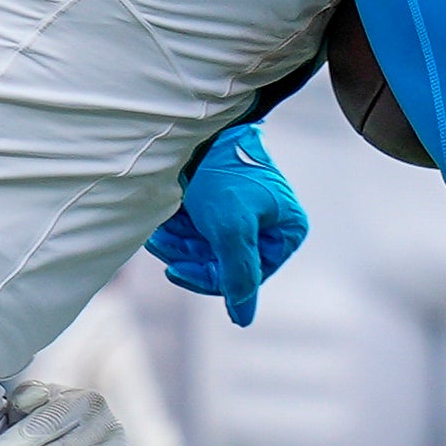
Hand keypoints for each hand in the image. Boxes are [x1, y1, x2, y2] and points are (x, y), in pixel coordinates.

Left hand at [143, 121, 308, 326]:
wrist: (199, 127)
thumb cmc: (221, 174)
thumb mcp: (231, 228)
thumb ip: (238, 275)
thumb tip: (243, 318)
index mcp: (285, 232)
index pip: (244, 276)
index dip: (206, 277)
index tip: (175, 269)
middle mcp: (269, 226)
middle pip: (223, 263)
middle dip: (189, 254)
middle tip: (162, 242)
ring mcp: (245, 214)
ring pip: (206, 247)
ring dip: (178, 242)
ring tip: (159, 228)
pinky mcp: (222, 203)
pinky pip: (197, 230)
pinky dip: (177, 227)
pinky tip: (163, 217)